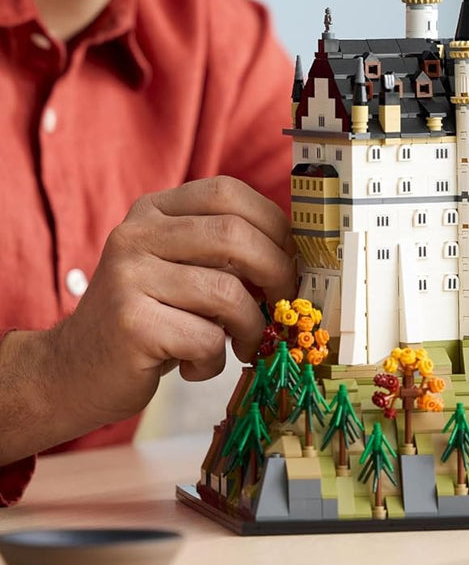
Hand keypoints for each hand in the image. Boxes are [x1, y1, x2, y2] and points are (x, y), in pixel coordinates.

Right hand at [27, 177, 296, 436]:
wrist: (72, 371)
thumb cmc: (151, 319)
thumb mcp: (183, 270)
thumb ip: (227, 253)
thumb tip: (299, 257)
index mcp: (154, 210)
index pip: (228, 194)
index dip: (274, 225)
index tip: (293, 260)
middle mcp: (135, 234)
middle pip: (234, 237)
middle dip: (277, 274)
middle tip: (284, 305)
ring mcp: (127, 277)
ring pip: (226, 293)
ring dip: (251, 327)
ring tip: (244, 345)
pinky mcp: (129, 324)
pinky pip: (205, 338)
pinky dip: (215, 359)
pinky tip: (196, 365)